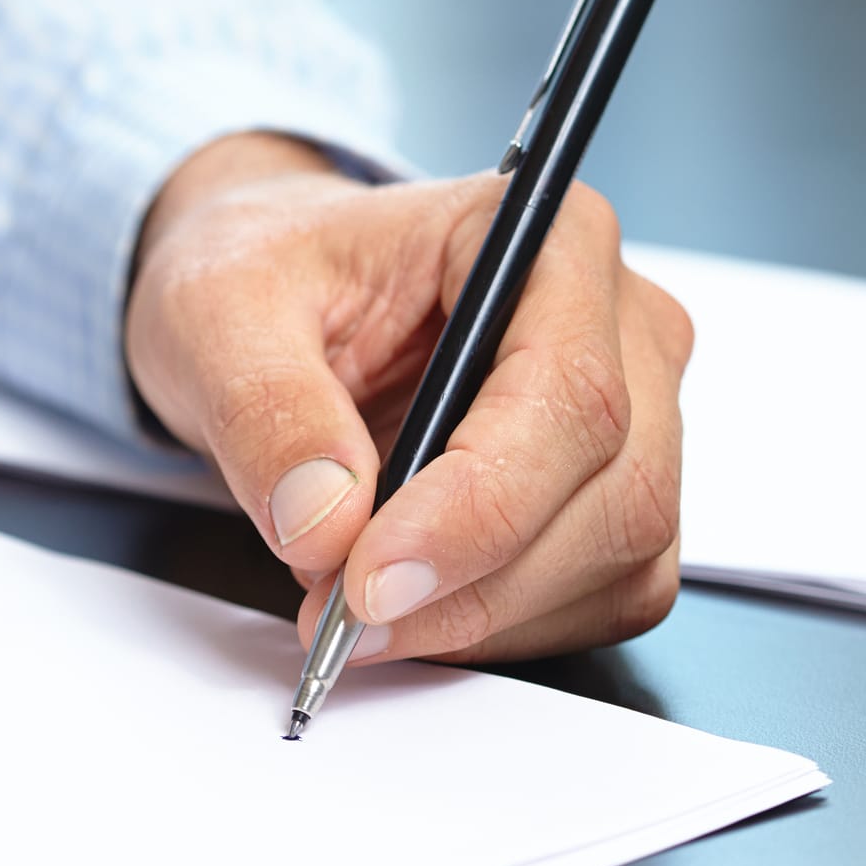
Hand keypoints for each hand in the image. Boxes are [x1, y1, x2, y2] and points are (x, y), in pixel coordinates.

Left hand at [125, 133, 693, 663]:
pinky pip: (607, 598)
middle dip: (474, 581)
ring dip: (485, 615)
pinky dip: (505, 629)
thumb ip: (269, 410)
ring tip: (360, 607)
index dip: (481, 503)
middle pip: (614, 487)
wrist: (287, 306)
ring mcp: (643, 414)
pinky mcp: (624, 498)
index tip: (371, 575)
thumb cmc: (278, 280)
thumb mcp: (221, 313)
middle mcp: (622, 322)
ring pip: (620, 557)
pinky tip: (421, 608)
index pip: (567, 389)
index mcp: (546, 237)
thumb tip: (326, 522)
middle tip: (342, 616)